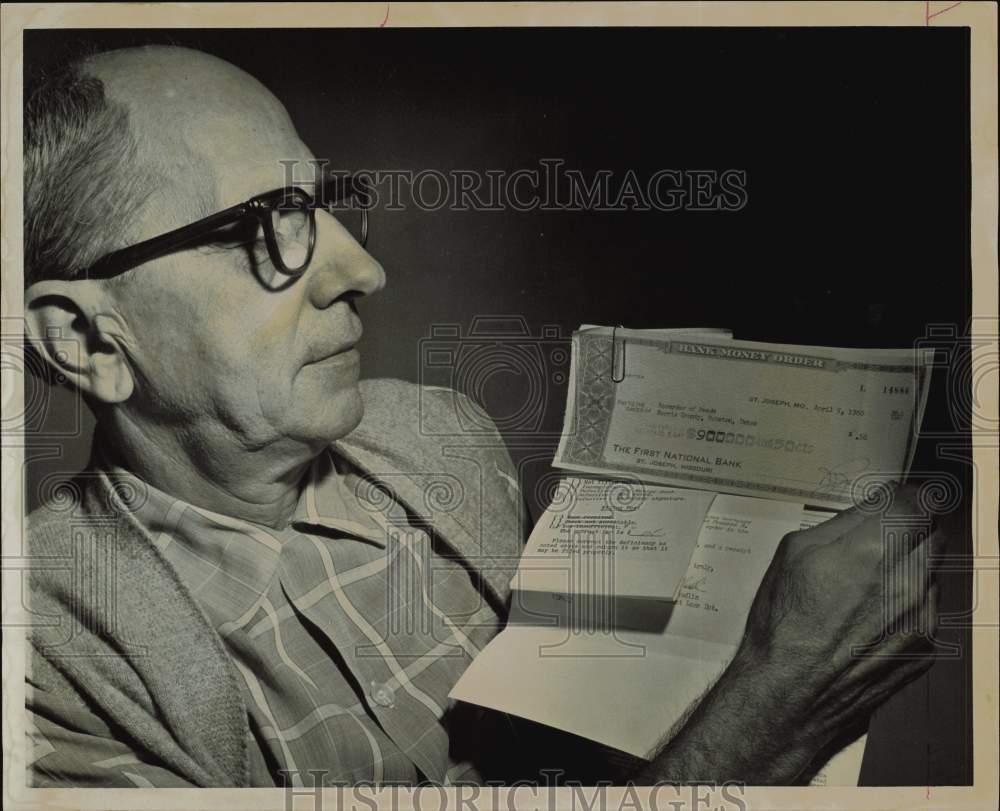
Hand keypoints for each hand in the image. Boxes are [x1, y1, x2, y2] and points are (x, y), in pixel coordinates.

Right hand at [739, 482, 941, 745]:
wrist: (790, 693)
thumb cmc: (784, 624)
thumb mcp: (795, 552)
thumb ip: (843, 522)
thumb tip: (873, 508)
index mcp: (875, 547)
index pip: (918, 500)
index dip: (902, 498)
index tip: (891, 502)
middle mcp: (909, 579)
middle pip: (933, 532)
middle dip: (909, 530)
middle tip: (878, 540)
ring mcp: (923, 616)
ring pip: (933, 571)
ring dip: (910, 568)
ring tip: (867, 586)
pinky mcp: (926, 646)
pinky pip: (928, 608)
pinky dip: (907, 604)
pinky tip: (870, 617)